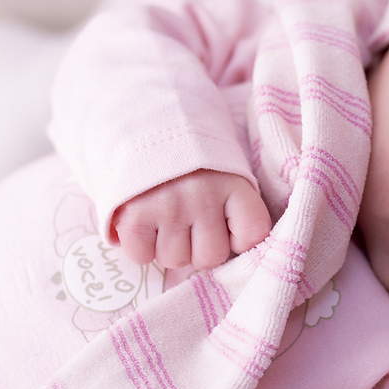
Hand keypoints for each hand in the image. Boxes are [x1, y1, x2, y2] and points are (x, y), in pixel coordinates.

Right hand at [111, 170, 271, 269]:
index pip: (253, 236)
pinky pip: (142, 256)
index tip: (226, 226)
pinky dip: (141, 247)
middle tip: (187, 223)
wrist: (142, 128)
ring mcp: (169, 206)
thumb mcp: (225, 177)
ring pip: (174, 260)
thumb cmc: (191, 168)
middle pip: (210, 257)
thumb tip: (233, 257)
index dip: (237, 240)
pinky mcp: (135, 216)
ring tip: (164, 219)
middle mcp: (204, 196)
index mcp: (234, 186)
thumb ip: (236, 213)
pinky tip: (145, 223)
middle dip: (197, 248)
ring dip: (167, 247)